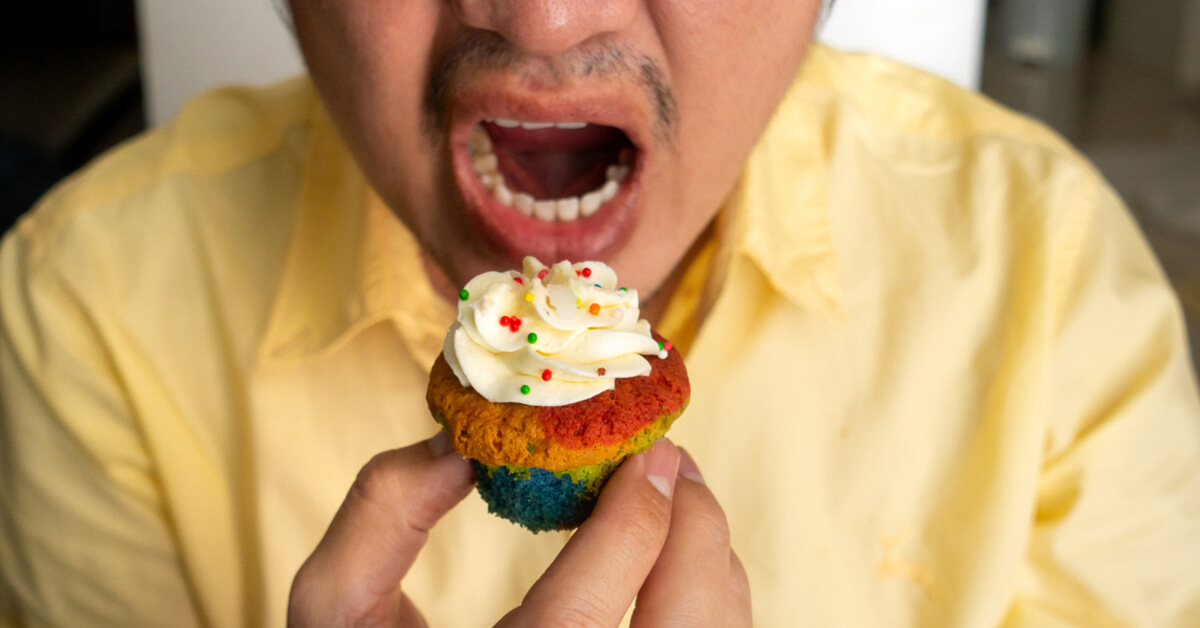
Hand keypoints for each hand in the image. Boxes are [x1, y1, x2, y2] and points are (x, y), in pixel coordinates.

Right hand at [288, 436, 750, 626]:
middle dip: (694, 529)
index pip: (579, 621)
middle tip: (667, 459)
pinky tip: (670, 552)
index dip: (633, 525)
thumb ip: (383, 512)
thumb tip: (466, 442)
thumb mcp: (335, 606)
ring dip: (707, 555)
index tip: (649, 451)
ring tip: (672, 494)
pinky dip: (707, 591)